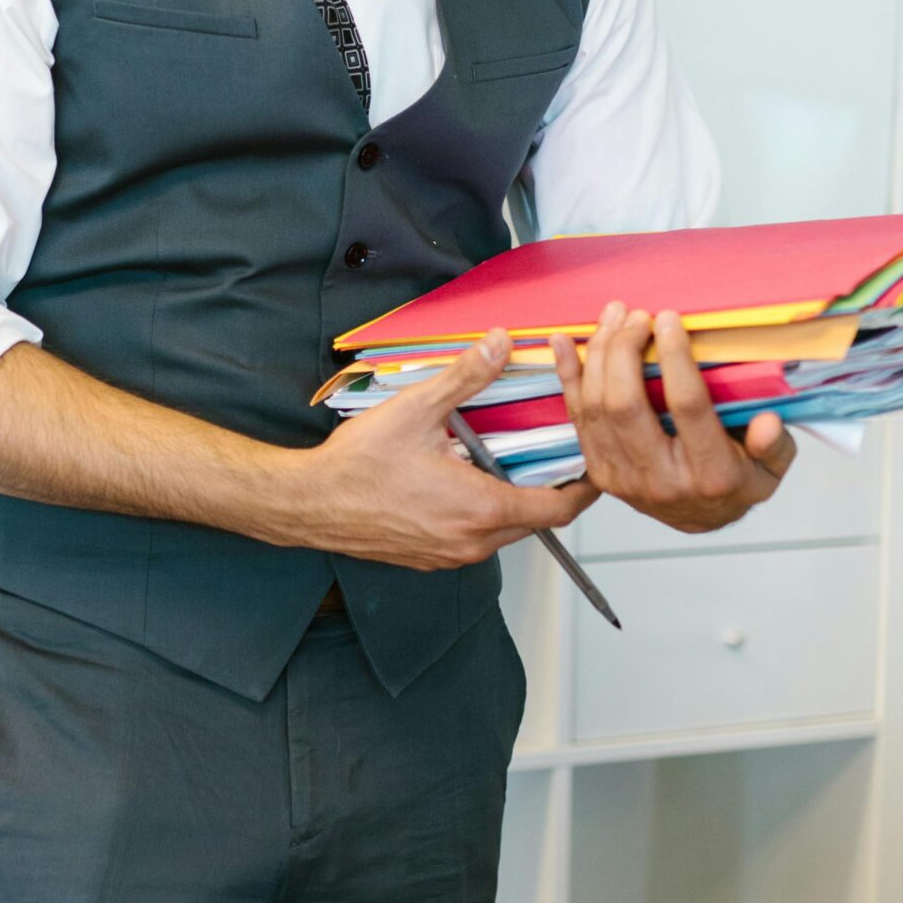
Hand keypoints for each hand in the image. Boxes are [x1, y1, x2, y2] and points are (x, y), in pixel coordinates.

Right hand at [301, 328, 596, 568]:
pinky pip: (476, 539)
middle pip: (537, 520)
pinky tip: (465, 482)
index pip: (559, 508)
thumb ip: (466, 376)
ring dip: (514, 501)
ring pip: (506, 531)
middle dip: (550, 488)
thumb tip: (500, 344)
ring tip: (506, 462)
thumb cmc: (356, 466)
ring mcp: (451, 554)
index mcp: (481, 508)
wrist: (309, 504)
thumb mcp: (416, 409)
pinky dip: (484, 514)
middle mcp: (472, 541)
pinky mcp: (432, 558)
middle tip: (553, 453)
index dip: (585, 487)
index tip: (593, 464)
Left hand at [552, 304, 794, 533]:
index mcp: (708, 475)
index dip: (675, 358)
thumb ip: (772, 445)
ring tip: (614, 317)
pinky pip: (577, 416)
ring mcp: (622, 477)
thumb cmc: (737, 482)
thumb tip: (767, 422)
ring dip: (599, 354)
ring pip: (596, 407)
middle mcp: (659, 480)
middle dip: (625, 350)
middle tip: (638, 315)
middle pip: (626, 405)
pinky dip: (568, 375)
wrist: (701, 519)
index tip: (669, 319)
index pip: (686, 407)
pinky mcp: (599, 471)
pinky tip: (564, 343)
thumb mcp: (770, 469)